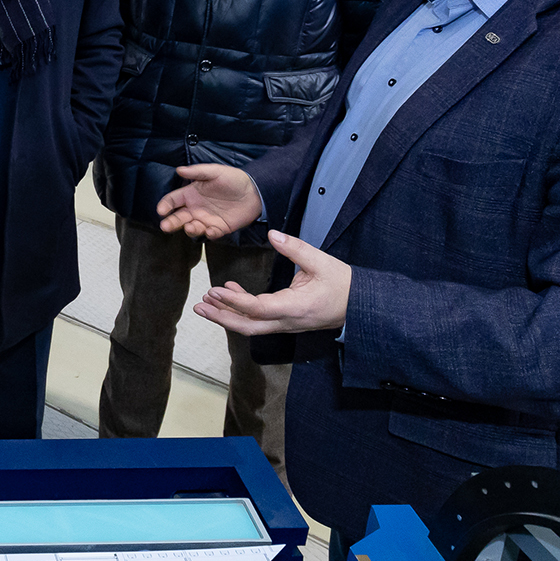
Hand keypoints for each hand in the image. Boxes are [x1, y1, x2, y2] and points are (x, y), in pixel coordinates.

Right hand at [156, 164, 262, 238]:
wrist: (255, 191)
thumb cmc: (233, 179)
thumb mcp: (215, 172)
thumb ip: (197, 171)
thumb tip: (179, 169)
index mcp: (191, 194)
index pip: (173, 200)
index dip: (165, 205)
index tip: (161, 210)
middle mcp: (196, 208)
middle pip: (178, 217)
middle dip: (170, 222)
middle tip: (165, 226)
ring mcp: (206, 219)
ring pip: (192, 227)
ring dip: (189, 229)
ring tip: (190, 227)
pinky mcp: (219, 228)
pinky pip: (211, 234)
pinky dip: (209, 234)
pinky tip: (210, 230)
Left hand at [195, 230, 350, 336]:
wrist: (360, 305)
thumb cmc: (342, 284)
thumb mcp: (321, 261)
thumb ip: (296, 248)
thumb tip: (273, 234)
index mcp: (296, 307)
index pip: (258, 309)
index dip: (235, 302)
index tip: (215, 291)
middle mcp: (288, 321)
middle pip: (248, 326)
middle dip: (222, 318)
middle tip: (199, 307)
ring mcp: (287, 325)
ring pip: (252, 326)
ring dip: (228, 316)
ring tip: (207, 302)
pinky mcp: (286, 322)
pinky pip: (260, 321)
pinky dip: (242, 310)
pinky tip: (230, 294)